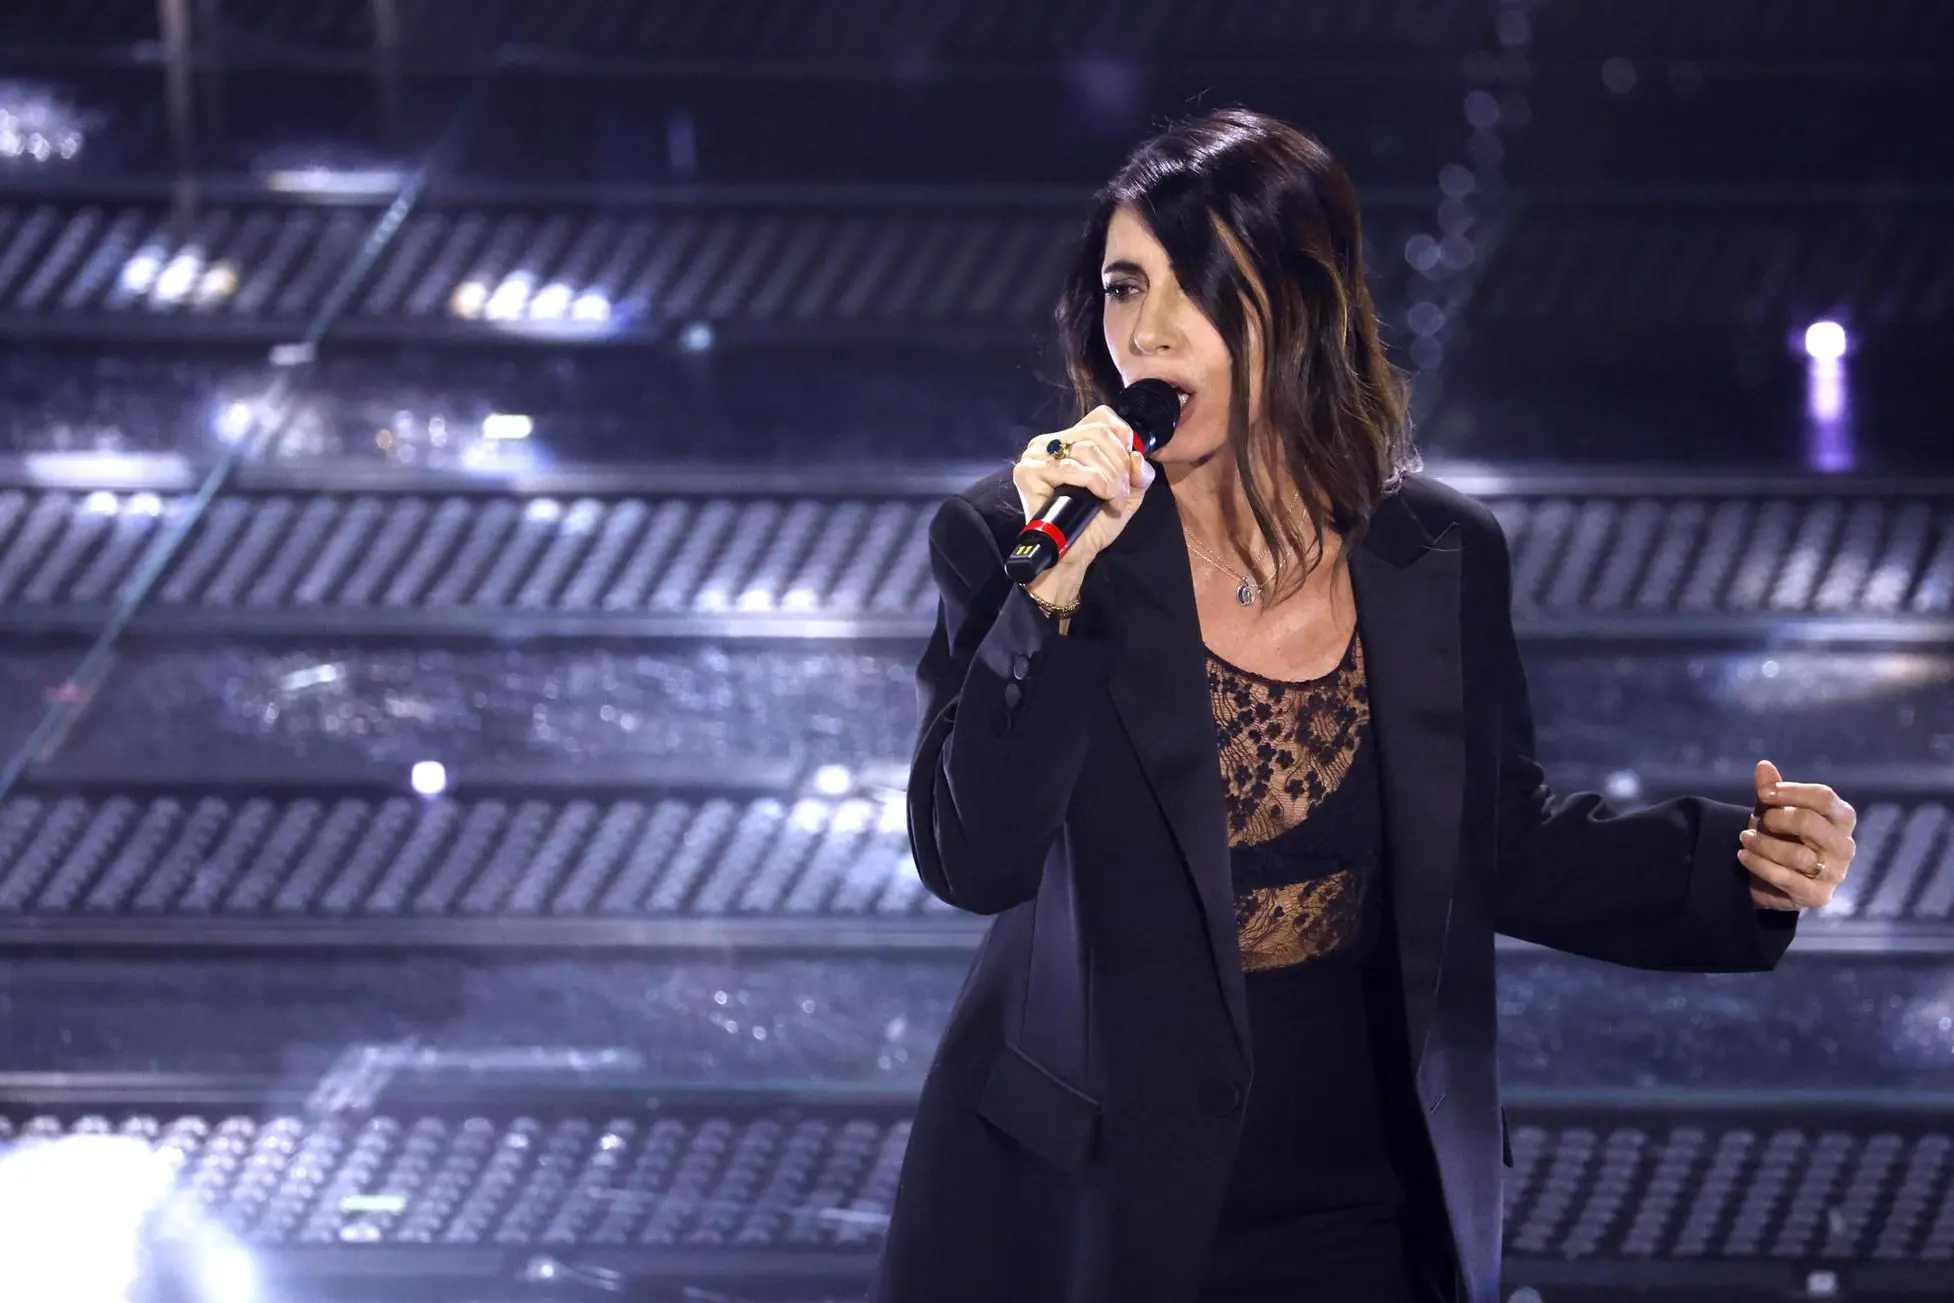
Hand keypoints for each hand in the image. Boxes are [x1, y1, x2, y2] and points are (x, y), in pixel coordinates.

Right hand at [1011, 406, 1156, 582]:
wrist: (1075, 553)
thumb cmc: (1095, 523)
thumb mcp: (1127, 493)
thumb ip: (1138, 472)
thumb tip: (1137, 456)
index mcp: (1071, 440)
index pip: (1102, 417)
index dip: (1123, 438)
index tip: (1128, 468)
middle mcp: (1051, 442)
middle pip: (1098, 432)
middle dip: (1119, 464)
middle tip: (1121, 491)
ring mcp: (1036, 455)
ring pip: (1087, 449)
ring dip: (1110, 477)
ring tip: (1113, 498)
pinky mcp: (1027, 471)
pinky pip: (1069, 467)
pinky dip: (1094, 482)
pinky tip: (1101, 497)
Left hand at [1738, 759, 1855, 911]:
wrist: (1770, 875)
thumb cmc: (1780, 835)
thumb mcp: (1772, 809)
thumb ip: (1770, 789)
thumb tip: (1763, 765)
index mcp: (1841, 818)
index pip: (1824, 797)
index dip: (1790, 792)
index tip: (1763, 794)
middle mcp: (1845, 846)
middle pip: (1810, 822)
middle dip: (1776, 819)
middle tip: (1757, 821)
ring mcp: (1834, 873)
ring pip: (1798, 855)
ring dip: (1763, 845)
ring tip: (1745, 839)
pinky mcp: (1818, 896)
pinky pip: (1788, 879)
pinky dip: (1760, 865)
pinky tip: (1743, 856)